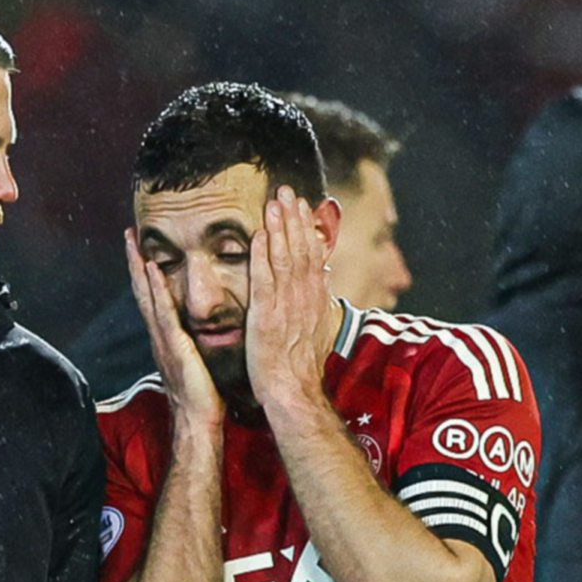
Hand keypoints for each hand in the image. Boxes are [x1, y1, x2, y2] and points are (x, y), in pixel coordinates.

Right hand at [125, 227, 223, 426]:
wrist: (198, 421)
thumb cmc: (203, 395)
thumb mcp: (197, 361)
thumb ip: (194, 343)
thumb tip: (202, 329)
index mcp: (166, 337)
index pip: (152, 298)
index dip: (144, 273)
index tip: (141, 249)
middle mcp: (159, 335)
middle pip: (142, 291)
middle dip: (134, 262)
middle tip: (129, 233)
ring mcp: (163, 339)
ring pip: (147, 295)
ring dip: (138, 267)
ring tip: (133, 242)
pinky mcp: (174, 345)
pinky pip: (162, 312)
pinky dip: (155, 289)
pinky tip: (151, 270)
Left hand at [245, 186, 338, 410]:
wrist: (293, 391)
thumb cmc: (300, 366)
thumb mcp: (317, 328)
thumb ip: (318, 301)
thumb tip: (322, 279)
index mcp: (315, 299)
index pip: (312, 255)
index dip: (306, 227)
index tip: (302, 204)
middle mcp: (304, 297)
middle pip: (301, 249)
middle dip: (294, 218)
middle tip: (287, 190)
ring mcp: (286, 305)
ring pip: (285, 258)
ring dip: (280, 228)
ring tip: (275, 201)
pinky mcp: (266, 316)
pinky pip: (265, 280)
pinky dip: (263, 256)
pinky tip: (260, 234)